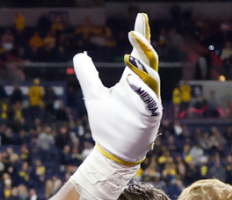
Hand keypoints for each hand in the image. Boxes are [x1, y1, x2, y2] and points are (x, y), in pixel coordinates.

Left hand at [73, 13, 160, 165]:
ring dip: (142, 67)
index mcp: (132, 81)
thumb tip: (79, 55)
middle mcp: (143, 87)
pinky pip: (150, 100)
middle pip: (148, 61)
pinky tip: (131, 81)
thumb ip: (88, 76)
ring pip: (152, 79)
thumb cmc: (107, 124)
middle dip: (143, 46)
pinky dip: (142, 90)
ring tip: (129, 57)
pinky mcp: (150, 116)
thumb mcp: (93, 96)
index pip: (138, 54)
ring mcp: (149, 101)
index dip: (140, 36)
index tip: (140, 17)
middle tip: (134, 31)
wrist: (113, 151)